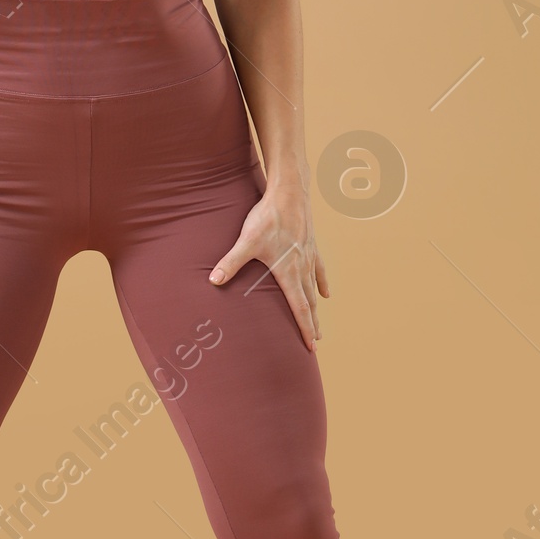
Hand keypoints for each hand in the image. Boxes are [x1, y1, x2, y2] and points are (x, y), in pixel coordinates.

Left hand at [208, 172, 329, 349]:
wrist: (289, 192)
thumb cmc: (268, 217)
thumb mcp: (246, 241)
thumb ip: (230, 263)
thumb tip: (213, 281)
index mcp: (289, 272)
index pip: (300, 308)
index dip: (305, 328)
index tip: (311, 346)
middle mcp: (303, 267)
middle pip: (310, 303)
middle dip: (312, 324)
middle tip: (315, 344)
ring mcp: (309, 256)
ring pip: (315, 289)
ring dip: (317, 308)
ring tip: (319, 324)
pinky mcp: (311, 244)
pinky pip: (319, 269)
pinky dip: (322, 283)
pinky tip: (326, 292)